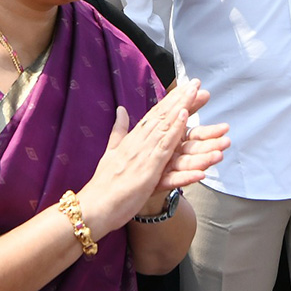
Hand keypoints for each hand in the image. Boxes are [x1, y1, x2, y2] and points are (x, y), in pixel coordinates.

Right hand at [80, 80, 222, 235]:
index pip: (155, 114)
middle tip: (196, 82)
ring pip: (166, 127)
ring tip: (195, 94)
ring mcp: (143, 154)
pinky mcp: (148, 170)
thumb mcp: (111, 153)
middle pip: (162, 116)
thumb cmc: (103, 184)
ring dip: (182, 109)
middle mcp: (138, 142)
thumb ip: (119, 131)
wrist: (94, 207)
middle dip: (180, 98)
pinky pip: (165, 148)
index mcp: (133, 139)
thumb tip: (121, 110)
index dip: (171, 100)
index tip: (185, 86)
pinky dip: (175, 132)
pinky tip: (185, 120)